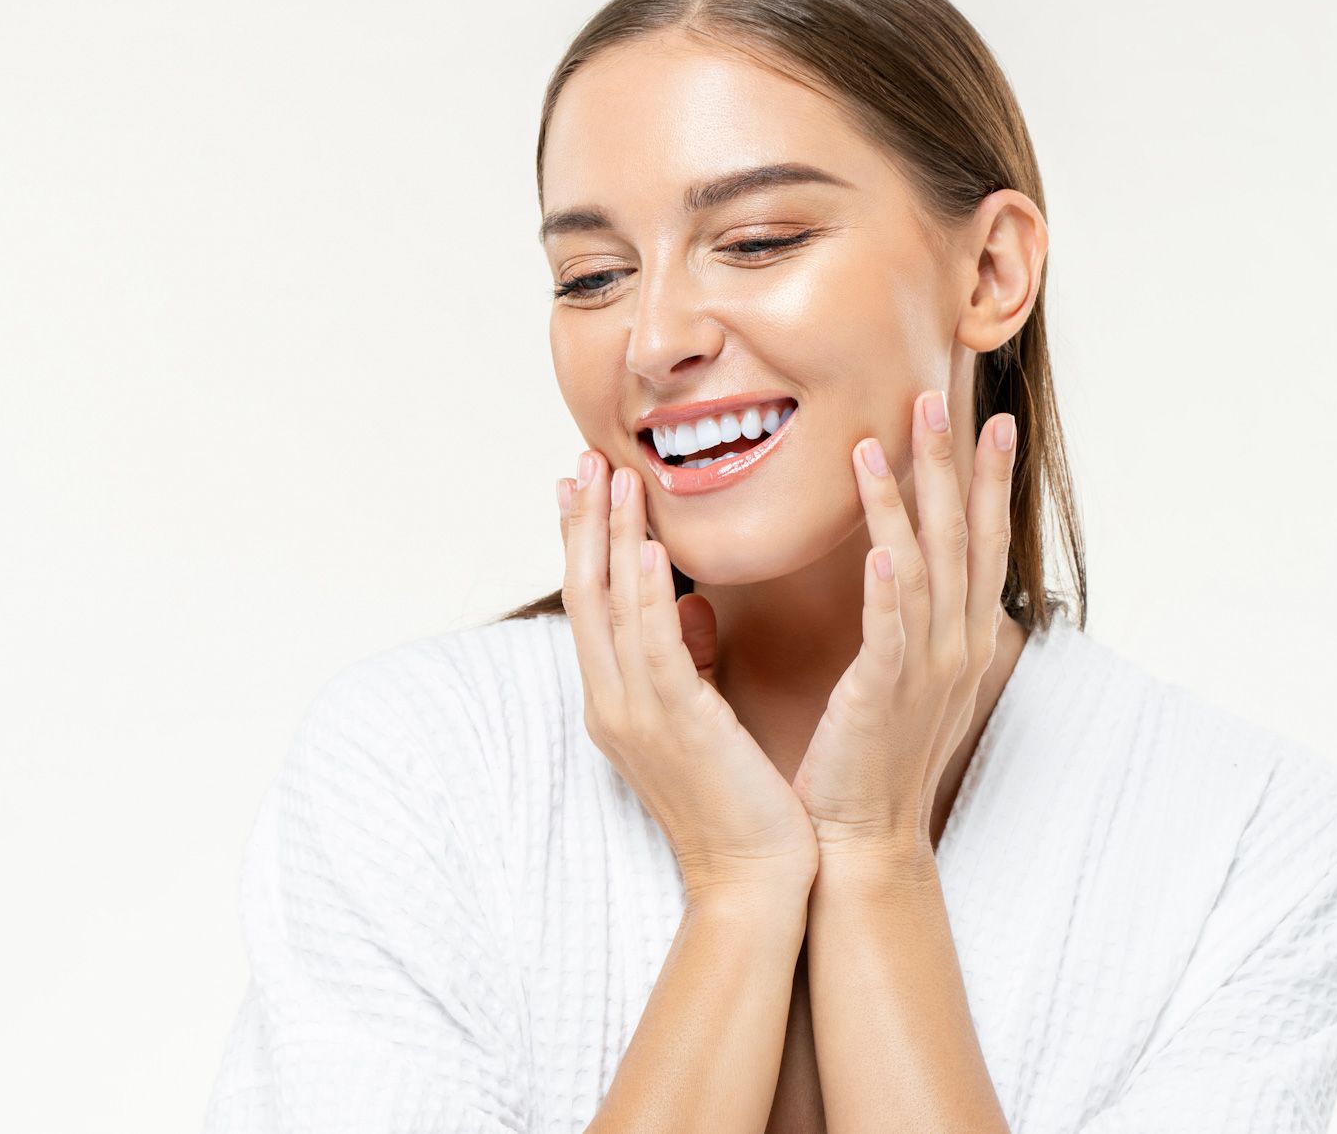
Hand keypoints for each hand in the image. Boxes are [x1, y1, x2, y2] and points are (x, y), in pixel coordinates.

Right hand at [558, 449, 819, 903]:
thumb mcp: (703, 718)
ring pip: (611, 611)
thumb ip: (689, 660)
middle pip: (585, 595)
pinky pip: (654, 651)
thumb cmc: (739, 799)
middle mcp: (613, 704)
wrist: (754, 877)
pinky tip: (648, 552)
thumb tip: (689, 605)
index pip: (591, 604)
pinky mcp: (676, 727)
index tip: (582, 482)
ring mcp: (637, 717)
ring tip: (615, 478)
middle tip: (582, 458)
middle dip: (584, 524)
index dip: (584, 540)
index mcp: (618, 701)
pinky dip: (646, 598)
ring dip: (612, 540)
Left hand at [789, 390, 1017, 861]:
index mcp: (962, 639)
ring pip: (923, 567)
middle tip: (939, 398)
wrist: (864, 838)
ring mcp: (925, 670)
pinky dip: (888, 585)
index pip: (982, 543)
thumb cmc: (875, 757)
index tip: (991, 420)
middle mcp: (956, 646)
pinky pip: (890, 629)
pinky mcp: (883, 694)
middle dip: (953, 466)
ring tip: (881, 441)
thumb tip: (908, 568)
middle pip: (963, 539)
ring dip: (905, 501)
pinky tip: (880, 544)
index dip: (987, 480)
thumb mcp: (907, 679)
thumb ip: (915, 622)